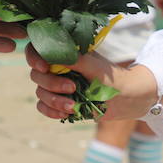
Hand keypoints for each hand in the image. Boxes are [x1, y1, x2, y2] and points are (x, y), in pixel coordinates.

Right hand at [25, 46, 162, 120]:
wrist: (128, 99)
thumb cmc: (113, 78)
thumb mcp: (94, 66)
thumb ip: (73, 60)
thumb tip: (52, 53)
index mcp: (66, 54)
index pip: (38, 49)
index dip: (34, 57)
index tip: (44, 67)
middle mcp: (59, 68)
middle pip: (37, 75)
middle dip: (51, 84)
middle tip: (72, 88)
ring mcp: (59, 86)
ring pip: (40, 93)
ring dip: (54, 101)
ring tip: (73, 106)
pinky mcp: (61, 102)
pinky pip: (44, 107)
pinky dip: (51, 111)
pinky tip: (66, 113)